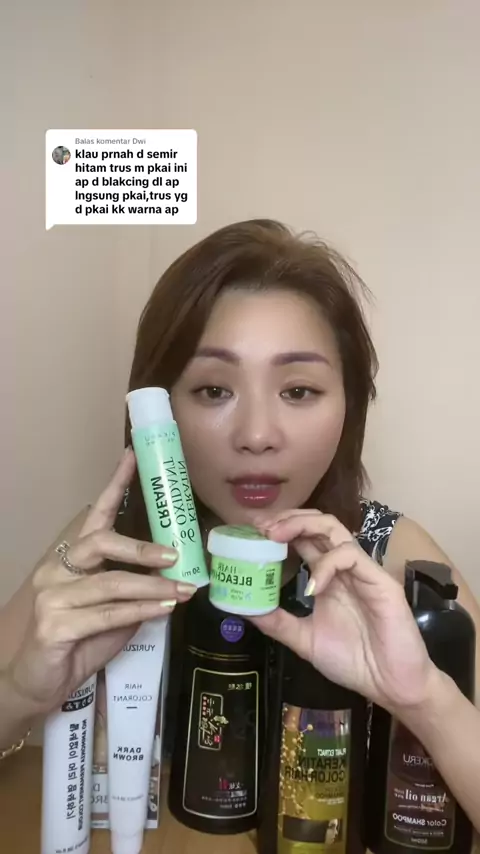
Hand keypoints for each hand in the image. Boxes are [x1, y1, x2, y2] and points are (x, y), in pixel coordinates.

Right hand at [5, 448, 195, 720]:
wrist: (36, 683)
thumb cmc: (76, 643)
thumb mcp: (111, 612)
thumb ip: (132, 591)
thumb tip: (173, 575)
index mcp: (70, 559)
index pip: (94, 515)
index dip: (114, 485)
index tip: (133, 457)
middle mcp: (56, 570)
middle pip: (100, 542)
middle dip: (141, 547)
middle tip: (175, 553)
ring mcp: (52, 597)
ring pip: (110, 583)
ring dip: (153, 587)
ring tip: (183, 589)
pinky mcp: (55, 626)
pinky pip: (106, 614)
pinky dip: (140, 611)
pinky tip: (164, 610)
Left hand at [251, 509, 436, 713]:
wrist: (390, 686)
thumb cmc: (354, 661)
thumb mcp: (305, 640)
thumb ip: (277, 623)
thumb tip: (244, 609)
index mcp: (327, 577)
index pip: (303, 538)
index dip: (278, 529)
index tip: (251, 530)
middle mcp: (343, 567)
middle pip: (317, 524)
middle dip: (286, 518)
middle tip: (260, 526)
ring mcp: (361, 570)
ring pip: (334, 528)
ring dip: (302, 525)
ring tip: (275, 536)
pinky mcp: (379, 580)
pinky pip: (350, 556)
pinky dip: (326, 565)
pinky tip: (313, 586)